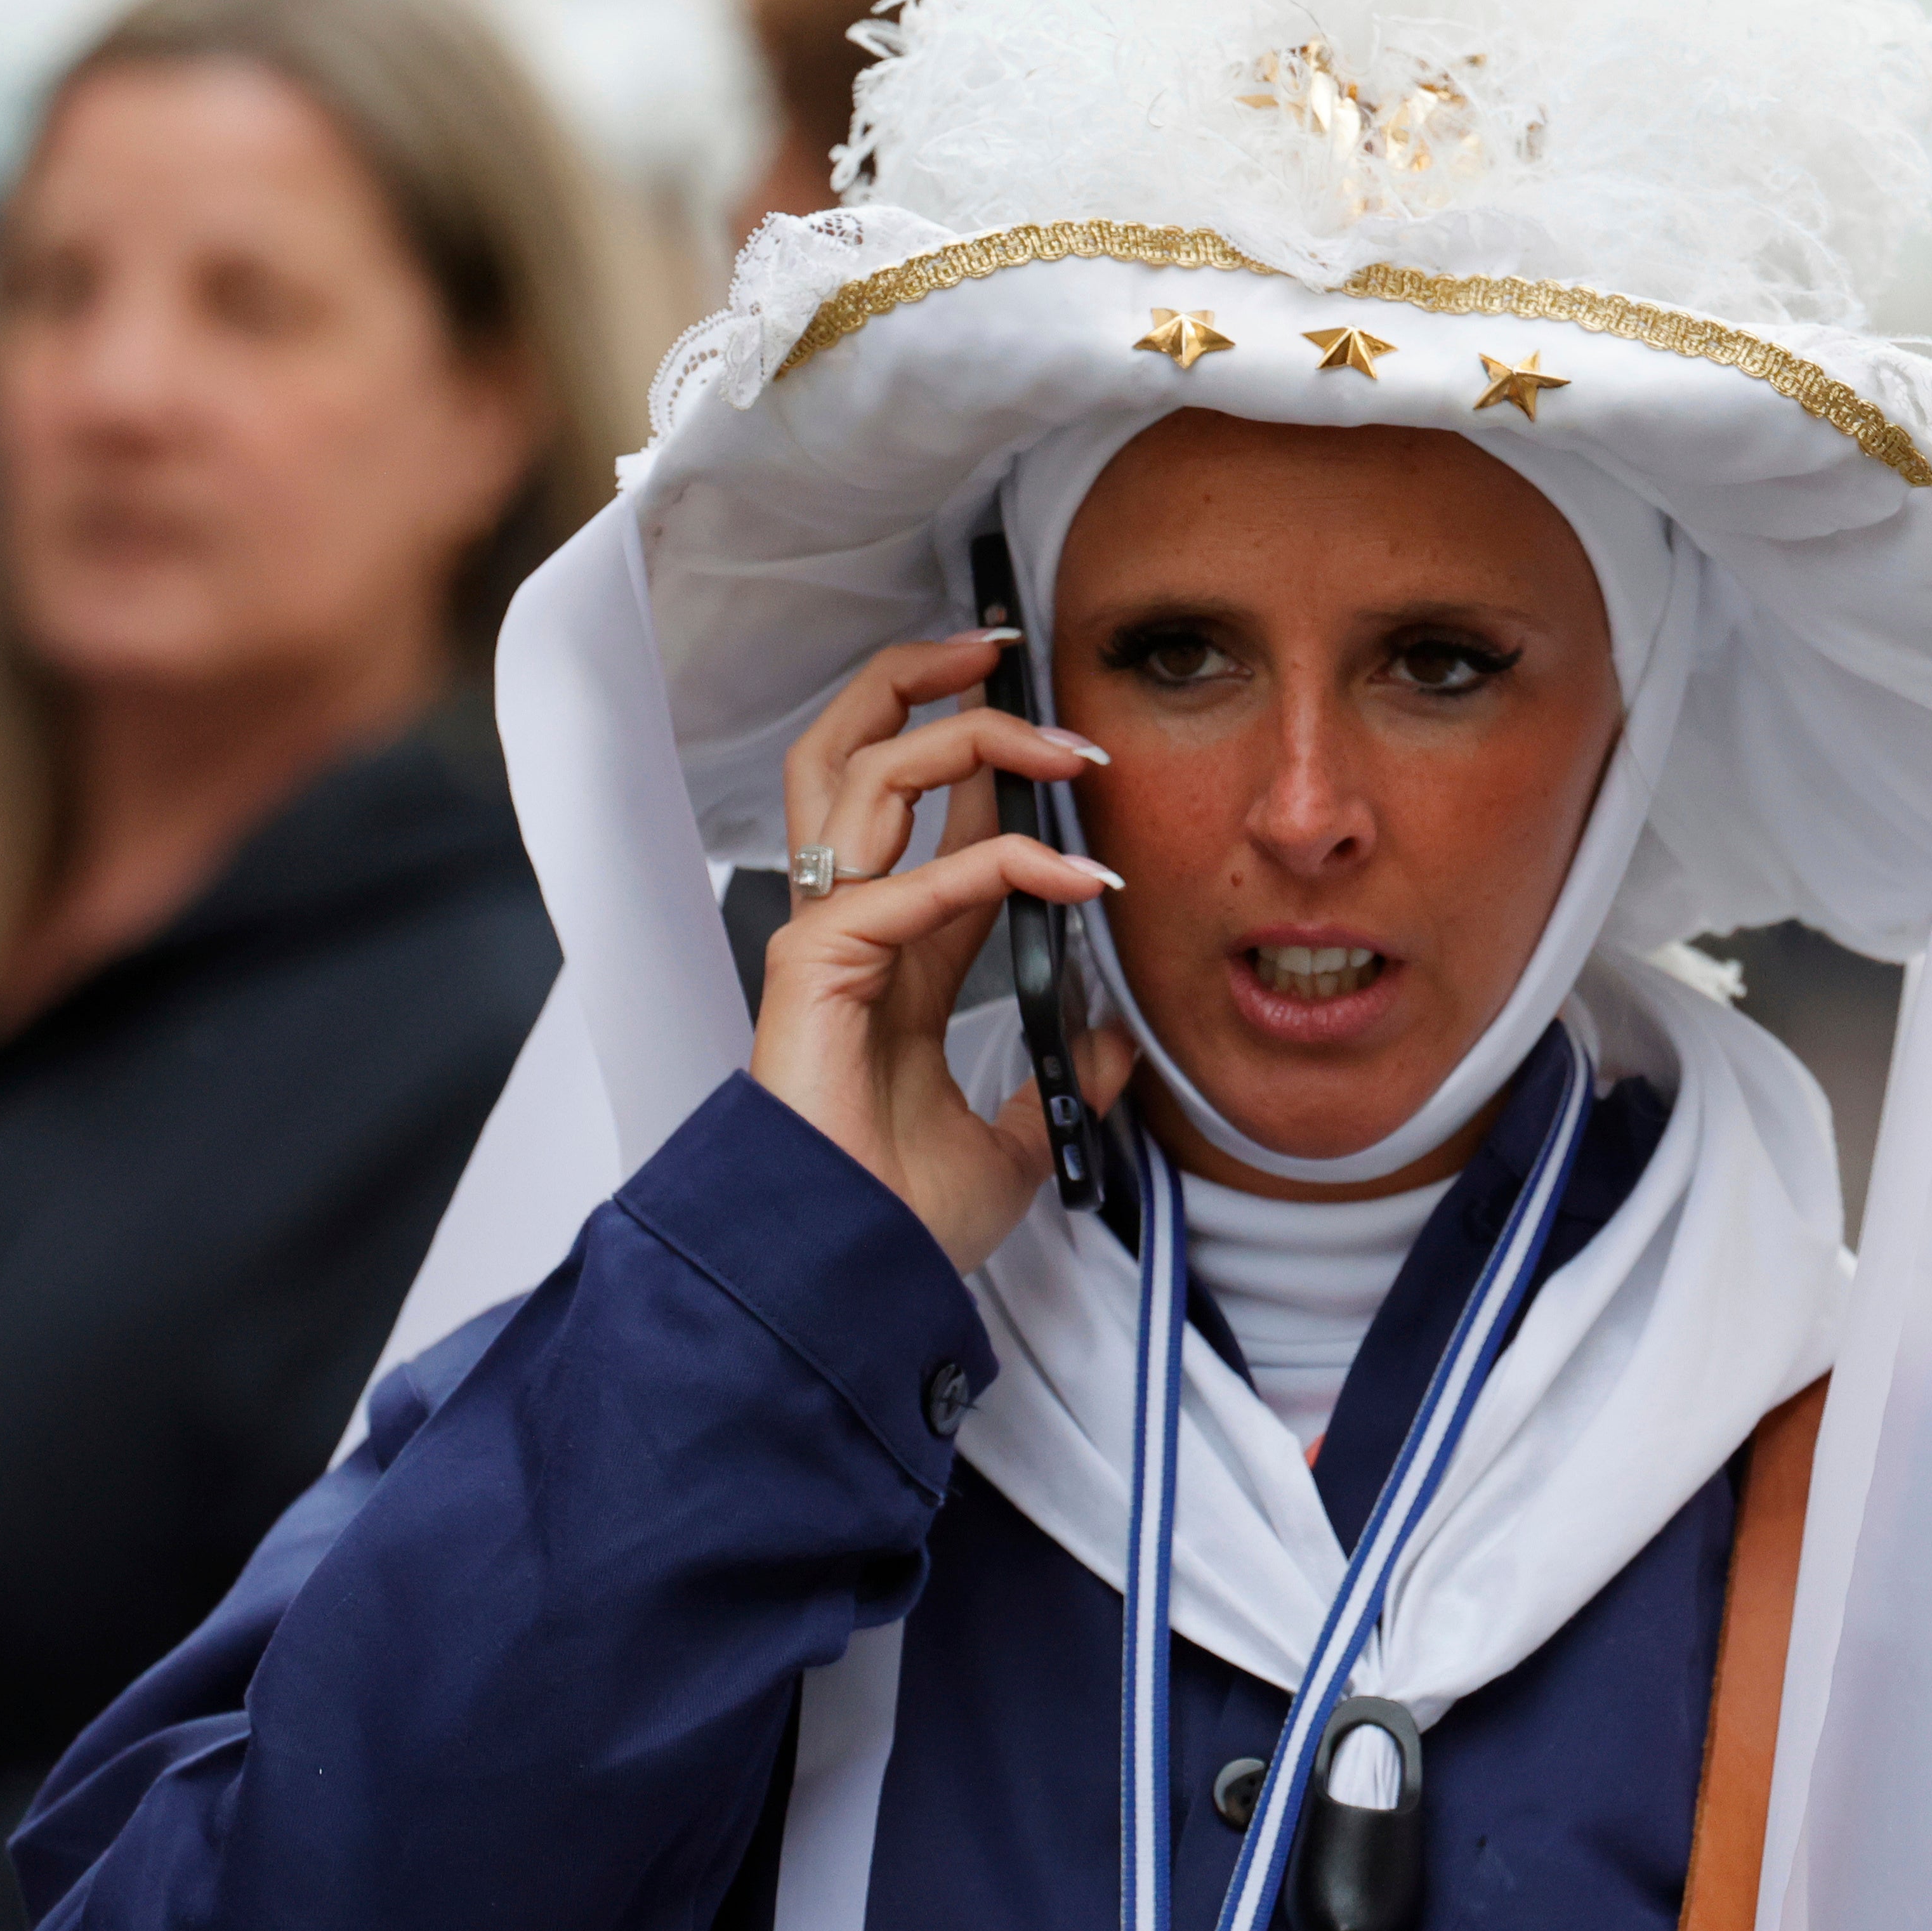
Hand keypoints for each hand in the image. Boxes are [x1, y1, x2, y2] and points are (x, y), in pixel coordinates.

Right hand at [753, 634, 1138, 1272]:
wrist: (853, 1282)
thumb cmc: (899, 1222)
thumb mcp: (1011, 1146)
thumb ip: (1056, 1086)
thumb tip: (1114, 1042)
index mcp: (887, 956)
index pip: (930, 816)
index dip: (992, 761)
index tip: (1067, 734)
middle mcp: (847, 925)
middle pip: (851, 750)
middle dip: (920, 680)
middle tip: (1002, 648)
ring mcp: (824, 936)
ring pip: (861, 770)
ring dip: (961, 732)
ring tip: (1056, 736)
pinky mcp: (817, 963)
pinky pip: (916, 878)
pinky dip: (1004, 862)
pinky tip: (1078, 876)